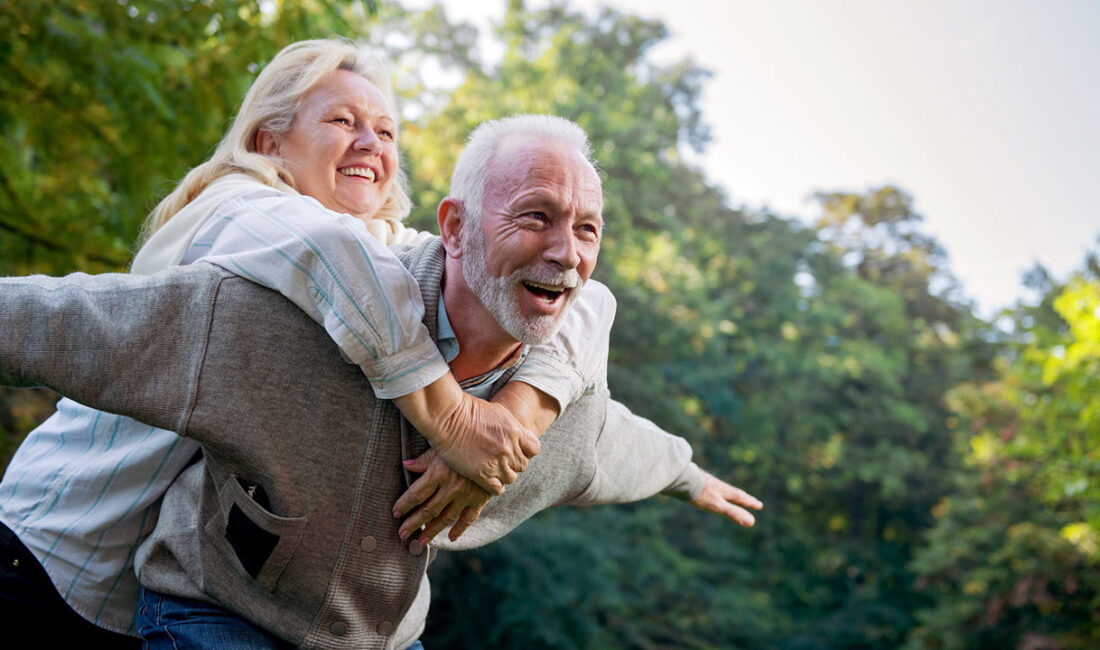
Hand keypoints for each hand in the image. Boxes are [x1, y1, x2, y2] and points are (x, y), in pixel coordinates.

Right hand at [393, 373, 539, 493]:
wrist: (448, 416)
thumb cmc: (468, 409)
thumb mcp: (498, 412)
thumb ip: (510, 427)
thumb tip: (517, 434)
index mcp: (515, 431)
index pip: (534, 449)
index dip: (525, 451)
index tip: (516, 450)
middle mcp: (509, 448)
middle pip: (522, 465)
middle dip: (513, 463)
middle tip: (501, 461)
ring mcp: (496, 462)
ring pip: (511, 478)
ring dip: (504, 475)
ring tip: (493, 470)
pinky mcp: (481, 474)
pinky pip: (497, 489)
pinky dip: (494, 486)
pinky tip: (486, 480)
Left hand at [393, 449, 491, 547]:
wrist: (496, 446)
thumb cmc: (464, 442)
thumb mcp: (442, 446)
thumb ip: (424, 460)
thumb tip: (406, 465)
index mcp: (439, 473)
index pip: (416, 494)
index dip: (404, 504)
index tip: (395, 513)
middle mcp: (451, 488)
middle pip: (428, 509)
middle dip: (413, 523)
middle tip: (402, 534)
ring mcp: (466, 496)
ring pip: (445, 518)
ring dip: (432, 531)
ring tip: (420, 542)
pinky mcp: (480, 499)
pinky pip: (468, 518)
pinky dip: (459, 529)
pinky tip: (450, 538)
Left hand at [690, 469, 762, 526]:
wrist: (678, 476)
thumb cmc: (698, 492)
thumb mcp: (717, 505)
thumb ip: (733, 512)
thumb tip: (752, 522)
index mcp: (723, 491)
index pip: (740, 497)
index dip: (749, 502)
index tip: (760, 505)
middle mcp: (716, 485)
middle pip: (732, 492)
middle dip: (741, 497)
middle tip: (750, 500)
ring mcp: (705, 482)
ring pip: (720, 488)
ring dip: (727, 493)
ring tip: (729, 495)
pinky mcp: (695, 481)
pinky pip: (707, 486)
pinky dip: (713, 490)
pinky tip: (706, 490)